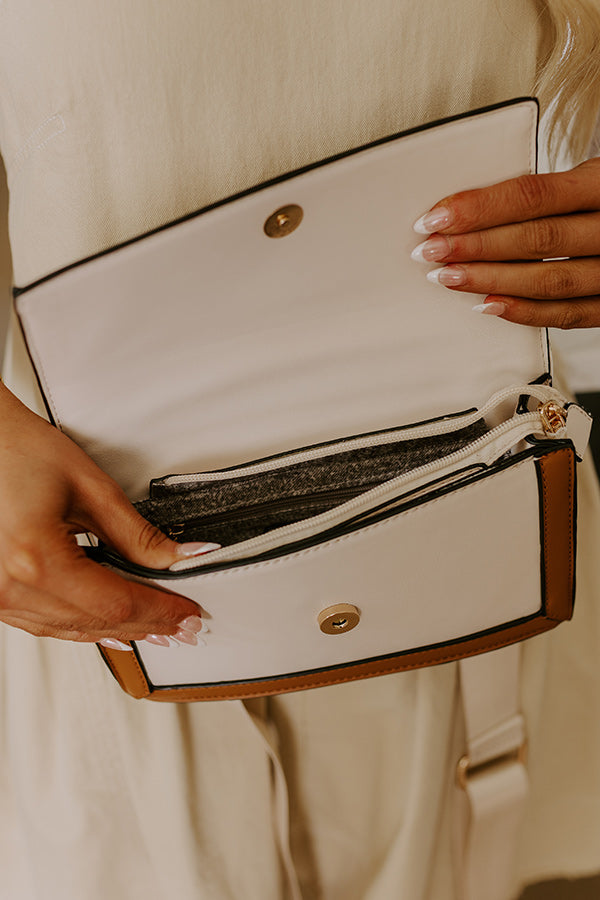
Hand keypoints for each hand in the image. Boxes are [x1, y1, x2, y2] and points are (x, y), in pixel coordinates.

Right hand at [0, 384, 216, 647]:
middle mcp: (9, 587)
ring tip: (155, 627)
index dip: (160, 612)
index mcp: (35, 558)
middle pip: (96, 622)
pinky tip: (107, 626)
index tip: (187, 612)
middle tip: (183, 624)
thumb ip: (138, 534)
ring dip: (117, 631)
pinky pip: (46, 624)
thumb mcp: (89, 487)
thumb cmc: (16, 451)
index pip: (116, 604)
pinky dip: (83, 625)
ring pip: (72, 631)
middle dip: (147, 624)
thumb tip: (181, 557)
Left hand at [411, 157, 599, 328]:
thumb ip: (544, 192)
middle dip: (475, 247)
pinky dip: (526, 312)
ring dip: (491, 281)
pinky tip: (489, 305)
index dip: (480, 208)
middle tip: (431, 251)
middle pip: (537, 240)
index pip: (533, 196)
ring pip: (550, 280)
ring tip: (448, 278)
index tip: (436, 218)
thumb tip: (472, 207)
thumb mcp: (591, 177)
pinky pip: (570, 314)